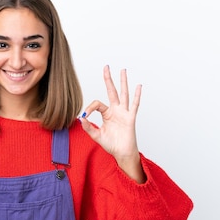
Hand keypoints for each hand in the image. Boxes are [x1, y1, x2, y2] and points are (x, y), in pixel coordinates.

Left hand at [80, 66, 144, 181]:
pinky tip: (138, 86)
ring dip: (123, 82)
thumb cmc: (111, 144)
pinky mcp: (130, 118)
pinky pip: (134, 105)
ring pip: (123, 94)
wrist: (122, 153)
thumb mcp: (96, 136)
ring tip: (123, 70)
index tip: (85, 116)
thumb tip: (80, 118)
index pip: (97, 104)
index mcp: (107, 114)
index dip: (90, 108)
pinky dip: (137, 96)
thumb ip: (88, 128)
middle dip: (108, 79)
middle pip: (111, 91)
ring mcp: (124, 113)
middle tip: (106, 67)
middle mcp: (116, 110)